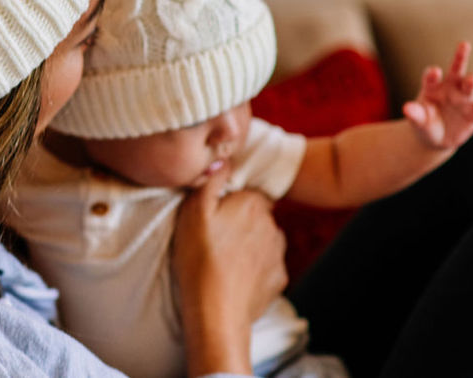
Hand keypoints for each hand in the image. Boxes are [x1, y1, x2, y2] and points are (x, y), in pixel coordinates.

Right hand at [171, 167, 287, 375]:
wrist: (216, 311)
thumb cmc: (199, 258)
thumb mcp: (193, 211)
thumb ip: (212, 180)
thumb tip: (224, 160)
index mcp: (253, 204)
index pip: (250, 192)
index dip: (232, 200)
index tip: (215, 213)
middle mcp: (273, 225)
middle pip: (257, 216)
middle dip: (241, 223)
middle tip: (214, 238)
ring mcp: (278, 254)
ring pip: (263, 241)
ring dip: (248, 246)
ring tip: (222, 260)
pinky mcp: (278, 279)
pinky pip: (265, 266)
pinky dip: (252, 270)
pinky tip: (233, 277)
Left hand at [403, 42, 472, 150]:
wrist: (436, 137)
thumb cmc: (424, 123)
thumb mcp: (417, 120)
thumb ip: (414, 114)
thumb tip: (406, 108)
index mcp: (432, 87)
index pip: (431, 77)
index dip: (432, 74)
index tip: (434, 72)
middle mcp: (450, 88)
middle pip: (456, 69)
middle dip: (460, 57)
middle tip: (463, 44)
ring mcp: (464, 99)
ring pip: (470, 85)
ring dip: (472, 81)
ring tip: (472, 80)